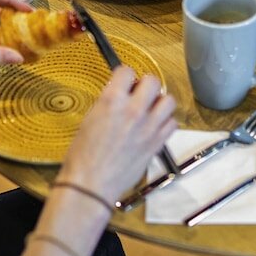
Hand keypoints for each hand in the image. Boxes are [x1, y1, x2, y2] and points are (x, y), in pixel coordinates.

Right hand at [58, 67, 177, 204]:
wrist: (91, 183)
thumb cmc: (83, 155)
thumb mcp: (90, 119)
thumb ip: (108, 103)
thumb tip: (120, 95)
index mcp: (112, 101)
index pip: (127, 71)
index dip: (125, 76)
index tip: (124, 82)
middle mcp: (133, 110)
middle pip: (153, 81)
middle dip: (145, 85)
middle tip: (139, 94)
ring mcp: (149, 127)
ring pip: (168, 100)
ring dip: (159, 102)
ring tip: (150, 109)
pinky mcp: (157, 143)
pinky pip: (172, 123)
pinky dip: (166, 123)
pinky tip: (155, 127)